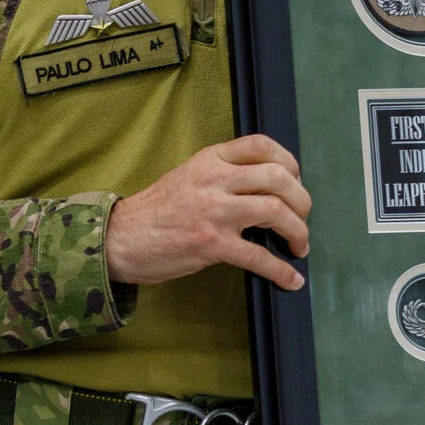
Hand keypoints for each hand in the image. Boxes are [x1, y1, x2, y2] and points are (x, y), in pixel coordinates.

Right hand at [106, 135, 311, 290]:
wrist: (122, 238)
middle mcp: (215, 179)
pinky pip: (258, 256)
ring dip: (298, 232)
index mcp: (211, 159)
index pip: (262, 145)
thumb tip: (268, 186)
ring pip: (276, 211)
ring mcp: (214, 211)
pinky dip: (281, 270)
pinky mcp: (211, 244)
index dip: (290, 162)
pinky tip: (291, 279)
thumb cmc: (157, 210)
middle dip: (302, 201)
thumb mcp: (190, 175)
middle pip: (279, 178)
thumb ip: (224, 174)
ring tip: (299, 246)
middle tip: (302, 219)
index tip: (296, 181)